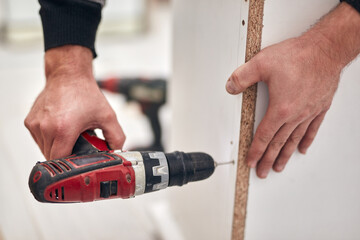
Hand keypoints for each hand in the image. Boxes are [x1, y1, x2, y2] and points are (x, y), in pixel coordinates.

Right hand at [25, 45, 124, 159]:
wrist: (69, 75)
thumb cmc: (85, 94)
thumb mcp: (108, 116)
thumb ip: (116, 137)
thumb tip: (117, 153)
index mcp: (64, 129)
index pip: (61, 161)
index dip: (71, 164)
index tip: (79, 161)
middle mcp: (45, 127)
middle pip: (52, 158)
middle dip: (66, 156)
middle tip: (78, 147)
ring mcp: (35, 124)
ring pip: (44, 149)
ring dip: (57, 148)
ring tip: (70, 136)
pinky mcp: (30, 121)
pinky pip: (39, 140)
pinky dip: (49, 139)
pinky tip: (60, 129)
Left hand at [227, 36, 339, 177]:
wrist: (326, 50)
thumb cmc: (298, 56)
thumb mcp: (261, 63)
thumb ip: (242, 77)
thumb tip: (230, 86)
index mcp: (280, 108)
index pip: (263, 136)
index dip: (256, 151)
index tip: (251, 161)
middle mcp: (295, 115)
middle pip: (278, 143)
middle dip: (268, 159)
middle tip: (263, 171)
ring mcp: (308, 112)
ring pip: (294, 140)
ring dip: (285, 155)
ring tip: (279, 166)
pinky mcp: (319, 107)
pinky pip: (312, 129)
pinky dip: (306, 140)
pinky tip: (302, 148)